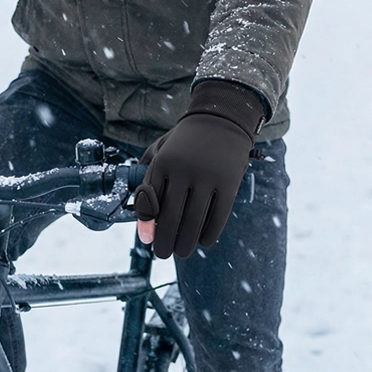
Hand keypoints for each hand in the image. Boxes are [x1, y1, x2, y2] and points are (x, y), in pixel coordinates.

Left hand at [134, 113, 252, 258]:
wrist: (221, 119)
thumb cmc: (185, 141)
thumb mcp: (160, 149)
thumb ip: (147, 177)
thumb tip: (142, 221)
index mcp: (162, 162)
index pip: (149, 201)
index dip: (146, 225)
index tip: (147, 240)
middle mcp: (182, 170)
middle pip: (170, 217)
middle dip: (164, 242)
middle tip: (163, 253)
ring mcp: (207, 176)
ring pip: (193, 222)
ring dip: (185, 244)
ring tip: (181, 251)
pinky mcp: (228, 183)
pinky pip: (217, 217)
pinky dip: (208, 235)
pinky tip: (203, 241)